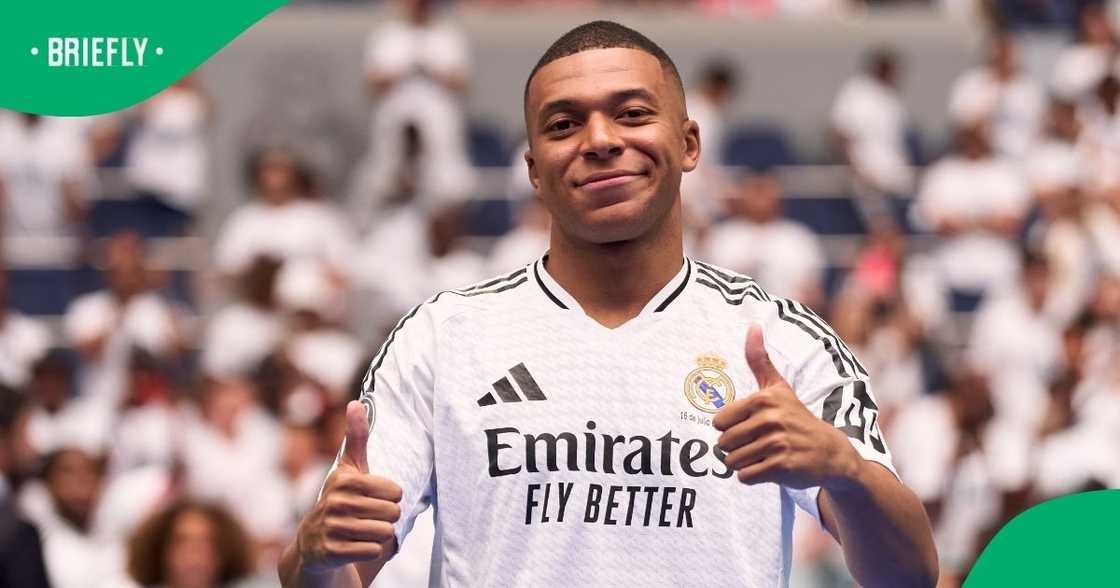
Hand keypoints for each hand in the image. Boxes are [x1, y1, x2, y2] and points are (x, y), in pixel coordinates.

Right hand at [295, 401, 402, 573]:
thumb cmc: (341, 499)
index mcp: (344, 480)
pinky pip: (373, 551)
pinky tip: (354, 545)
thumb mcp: (348, 468)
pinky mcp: (331, 552)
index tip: (371, 498)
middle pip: (393, 513)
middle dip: (386, 518)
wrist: (313, 542)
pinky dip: (370, 550)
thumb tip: (356, 402)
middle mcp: (335, 503)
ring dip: (379, 535)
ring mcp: (331, 528)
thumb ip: (357, 436)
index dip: (390, 497)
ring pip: (385, 533)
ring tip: (361, 530)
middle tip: (367, 517)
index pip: (396, 491)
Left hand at [713, 325, 860, 490]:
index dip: (730, 428)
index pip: (719, 421)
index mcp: (763, 399)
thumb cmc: (797, 417)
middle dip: (736, 448)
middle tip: (758, 443)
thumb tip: (752, 325)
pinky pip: (745, 476)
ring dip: (744, 462)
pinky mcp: (781, 467)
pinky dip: (752, 475)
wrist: (830, 452)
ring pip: (732, 461)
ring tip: (764, 455)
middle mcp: (770, 420)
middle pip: (723, 443)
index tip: (749, 426)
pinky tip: (770, 467)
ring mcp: (776, 444)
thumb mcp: (779, 387)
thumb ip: (760, 360)